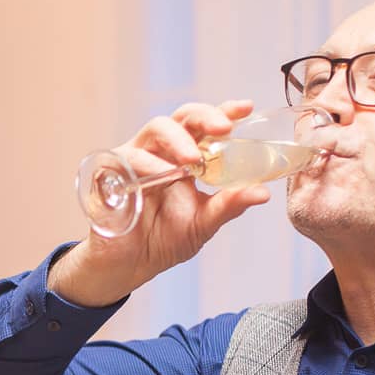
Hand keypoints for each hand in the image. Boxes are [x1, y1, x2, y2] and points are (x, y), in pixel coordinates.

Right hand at [48, 99, 271, 306]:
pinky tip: (164, 174)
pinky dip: (148, 163)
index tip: (246, 108)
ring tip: (194, 160)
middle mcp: (162, 151)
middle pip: (182, 117)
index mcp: (187, 158)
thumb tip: (263, 193)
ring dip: (178, 140)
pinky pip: (129, 157)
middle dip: (204, 117)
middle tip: (223, 129)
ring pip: (155, 128)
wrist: (129, 266)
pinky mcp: (111, 171)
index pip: (206, 127)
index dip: (224, 112)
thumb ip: (229, 205)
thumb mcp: (203, 223)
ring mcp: (136, 158)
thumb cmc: (163, 241)